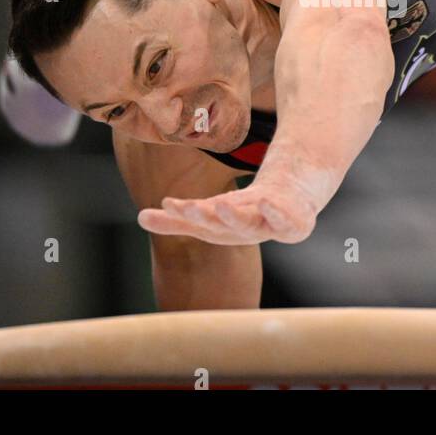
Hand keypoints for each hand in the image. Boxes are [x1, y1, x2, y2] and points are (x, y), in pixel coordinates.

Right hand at [136, 168, 322, 245]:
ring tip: (219, 204)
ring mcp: (270, 230)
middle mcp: (244, 233)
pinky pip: (286, 222)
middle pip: (222, 226)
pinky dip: (276, 213)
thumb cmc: (246, 211)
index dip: (184, 216)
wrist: (293, 205)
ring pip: (249, 225)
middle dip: (204, 217)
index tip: (167, 204)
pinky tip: (267, 201)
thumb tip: (140, 218)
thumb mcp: (213, 212)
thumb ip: (178, 220)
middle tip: (186, 208)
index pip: (201, 224)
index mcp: (223, 231)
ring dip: (234, 217)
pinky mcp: (295, 227)